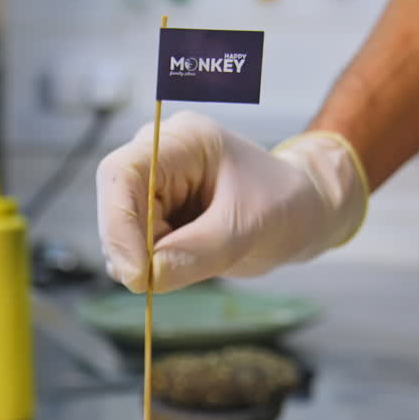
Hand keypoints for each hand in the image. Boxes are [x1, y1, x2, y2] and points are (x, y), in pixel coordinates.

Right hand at [95, 111, 368, 292]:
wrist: (303, 211)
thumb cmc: (284, 204)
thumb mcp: (247, 229)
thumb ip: (196, 252)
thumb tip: (145, 278)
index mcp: (182, 141)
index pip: (123, 174)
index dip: (119, 225)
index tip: (134, 275)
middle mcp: (158, 156)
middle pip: (115, 206)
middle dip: (135, 249)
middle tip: (166, 278)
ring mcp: (153, 185)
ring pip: (122, 233)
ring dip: (149, 259)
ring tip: (203, 255)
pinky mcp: (155, 214)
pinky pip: (136, 248)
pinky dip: (156, 265)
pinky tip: (193, 258)